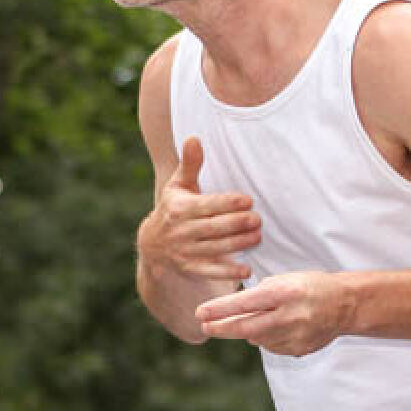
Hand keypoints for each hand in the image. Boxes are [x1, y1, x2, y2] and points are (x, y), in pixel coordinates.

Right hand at [138, 137, 260, 282]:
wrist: (152, 244)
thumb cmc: (174, 206)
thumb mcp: (178, 185)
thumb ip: (190, 164)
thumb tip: (194, 138)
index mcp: (180, 208)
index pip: (207, 205)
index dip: (228, 203)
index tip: (249, 200)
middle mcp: (181, 231)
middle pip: (214, 227)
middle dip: (237, 223)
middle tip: (258, 219)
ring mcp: (186, 251)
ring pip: (216, 248)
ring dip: (238, 244)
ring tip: (258, 237)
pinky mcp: (192, 268)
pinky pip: (211, 271)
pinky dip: (229, 272)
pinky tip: (248, 269)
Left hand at [195, 272, 348, 356]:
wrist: (345, 304)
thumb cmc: (311, 286)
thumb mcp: (286, 280)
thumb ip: (260, 295)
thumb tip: (233, 312)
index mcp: (286, 293)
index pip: (245, 303)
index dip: (220, 309)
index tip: (200, 312)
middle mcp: (290, 316)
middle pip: (246, 327)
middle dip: (222, 327)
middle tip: (206, 326)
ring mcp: (295, 336)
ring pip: (257, 338)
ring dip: (250, 330)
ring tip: (263, 317)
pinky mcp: (299, 349)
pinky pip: (271, 346)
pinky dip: (267, 337)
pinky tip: (279, 326)